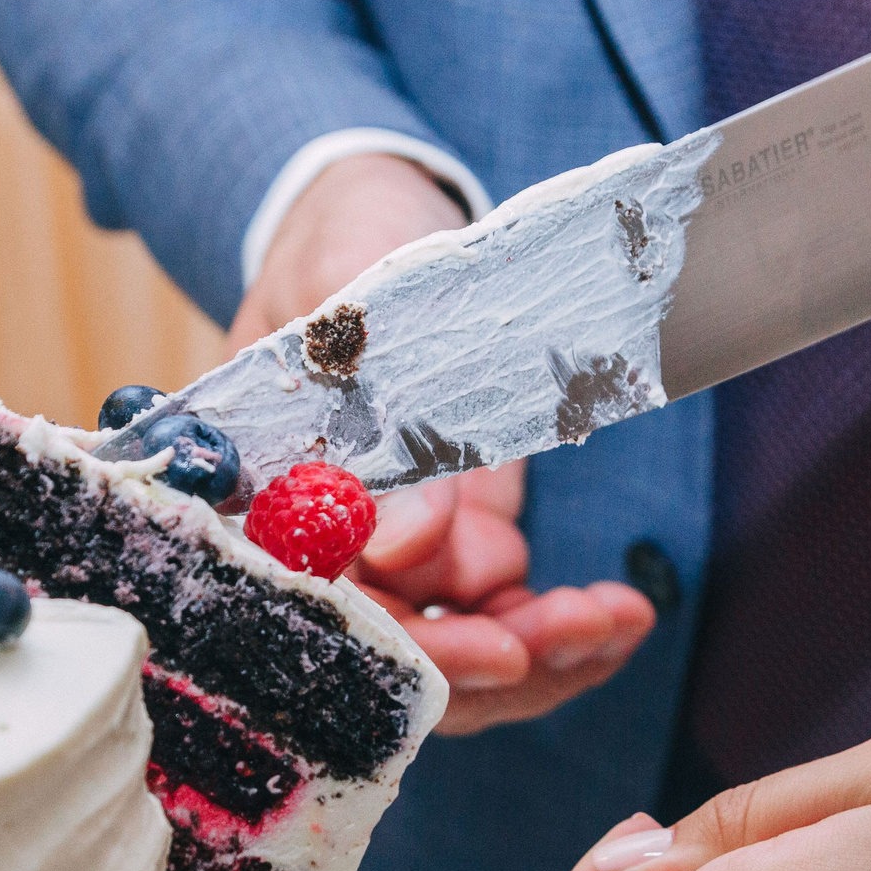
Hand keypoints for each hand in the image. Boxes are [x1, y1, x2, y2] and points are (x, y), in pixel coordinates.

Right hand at [238, 152, 655, 732]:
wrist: (379, 208)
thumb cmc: (344, 235)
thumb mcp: (356, 297)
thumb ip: (369, 406)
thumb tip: (403, 543)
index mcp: (251, 494)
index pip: (315, 615)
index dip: (405, 649)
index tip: (502, 650)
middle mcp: (308, 542)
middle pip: (389, 659)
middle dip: (494, 662)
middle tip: (584, 631)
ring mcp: (384, 549)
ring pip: (452, 651)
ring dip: (542, 652)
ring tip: (619, 615)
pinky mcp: (450, 538)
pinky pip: (497, 615)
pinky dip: (559, 626)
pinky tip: (618, 609)